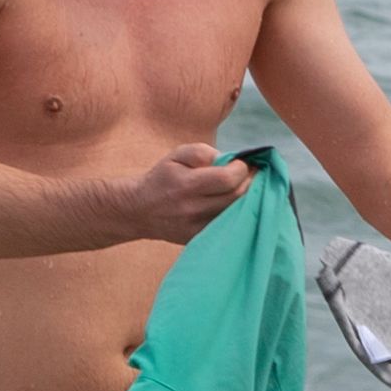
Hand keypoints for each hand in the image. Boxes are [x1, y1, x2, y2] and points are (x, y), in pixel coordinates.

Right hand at [99, 144, 250, 243]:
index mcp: (186, 185)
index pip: (227, 179)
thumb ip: (202, 152)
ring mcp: (196, 228)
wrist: (140, 210)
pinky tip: (234, 203)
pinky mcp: (199, 239)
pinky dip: (237, 213)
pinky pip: (227, 226)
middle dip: (249, 182)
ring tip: (244, 186)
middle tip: (251, 174)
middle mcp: (192, 209)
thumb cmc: (163, 178)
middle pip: (236, 197)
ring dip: (247, 198)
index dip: (242, 169)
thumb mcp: (177, 155)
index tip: (243, 163)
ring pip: (236, 213)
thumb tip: (229, 160)